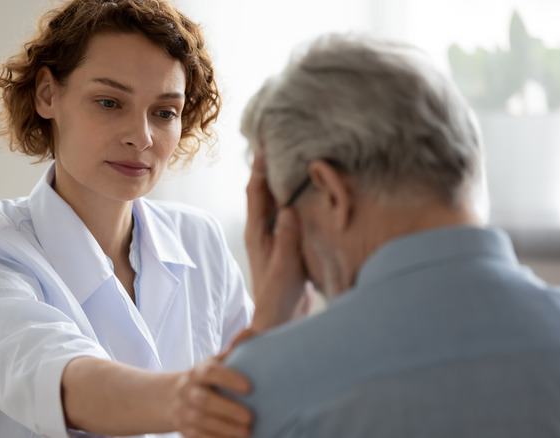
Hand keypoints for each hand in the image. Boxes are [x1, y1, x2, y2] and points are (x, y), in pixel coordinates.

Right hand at [170, 354, 251, 437]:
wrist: (176, 399)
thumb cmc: (207, 380)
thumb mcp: (216, 363)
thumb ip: (233, 349)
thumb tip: (249, 332)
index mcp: (197, 372)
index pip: (210, 372)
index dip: (228, 379)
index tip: (249, 387)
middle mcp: (187, 391)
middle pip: (205, 400)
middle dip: (228, 409)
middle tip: (251, 417)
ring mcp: (183, 412)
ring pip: (202, 421)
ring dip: (226, 429)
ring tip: (248, 432)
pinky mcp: (184, 430)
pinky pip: (199, 437)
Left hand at [244, 156, 311, 332]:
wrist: (279, 318)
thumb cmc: (279, 296)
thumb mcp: (286, 267)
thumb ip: (287, 239)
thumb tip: (288, 210)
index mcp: (258, 231)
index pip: (256, 191)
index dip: (259, 167)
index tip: (264, 143)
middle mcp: (262, 229)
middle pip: (263, 190)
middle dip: (268, 165)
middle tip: (278, 140)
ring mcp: (272, 235)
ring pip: (274, 199)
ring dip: (280, 179)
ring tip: (291, 156)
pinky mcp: (284, 241)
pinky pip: (286, 211)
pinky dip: (291, 196)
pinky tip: (304, 188)